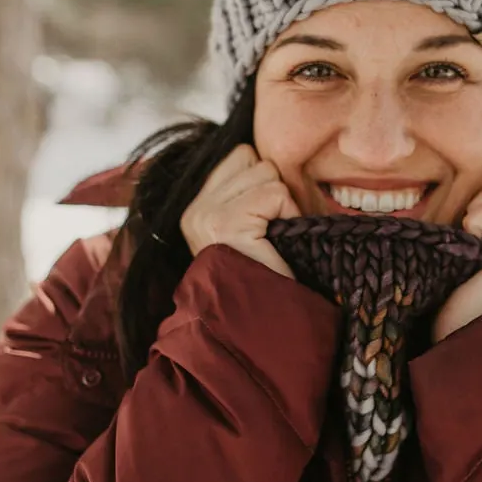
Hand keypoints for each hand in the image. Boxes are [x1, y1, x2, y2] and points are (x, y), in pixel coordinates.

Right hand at [180, 145, 300, 279]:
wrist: (257, 326)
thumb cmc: (262, 279)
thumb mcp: (246, 231)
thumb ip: (247, 194)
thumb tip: (273, 161)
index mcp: (194, 208)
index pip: (240, 154)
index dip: (264, 180)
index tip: (267, 216)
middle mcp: (194, 208)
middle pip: (255, 159)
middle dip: (275, 190)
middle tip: (273, 230)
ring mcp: (206, 214)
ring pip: (267, 173)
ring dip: (283, 203)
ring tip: (273, 238)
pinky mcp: (226, 222)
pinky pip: (275, 193)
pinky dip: (287, 214)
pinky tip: (275, 242)